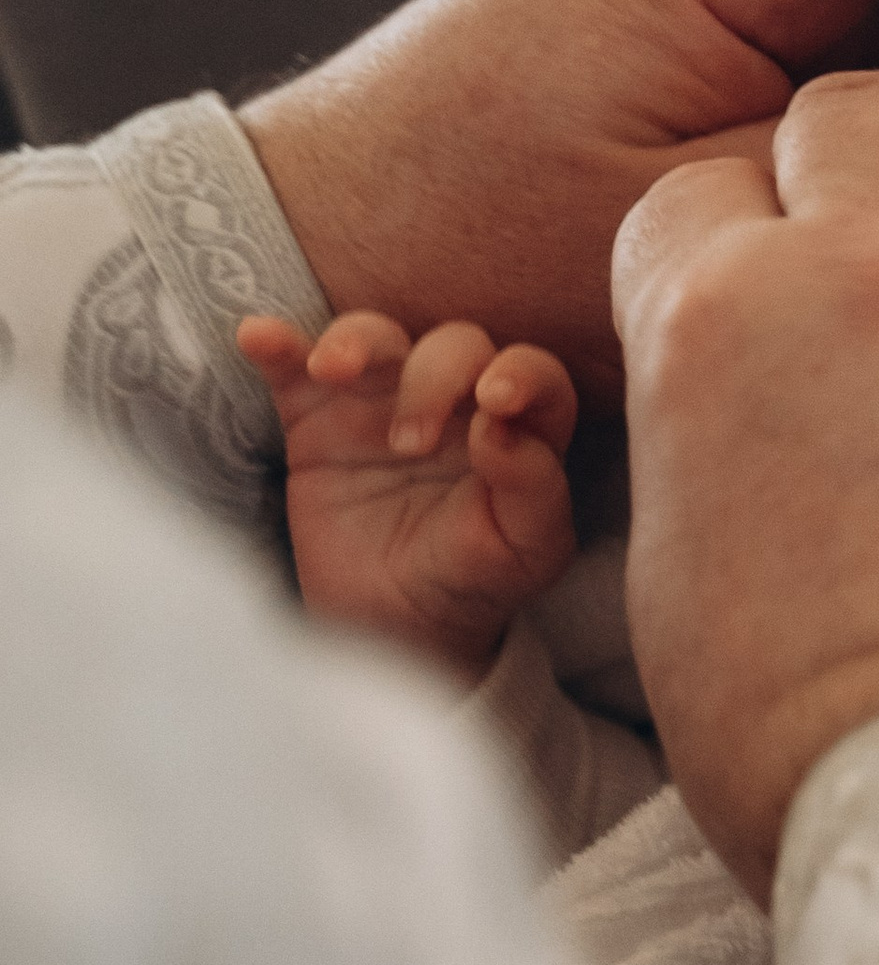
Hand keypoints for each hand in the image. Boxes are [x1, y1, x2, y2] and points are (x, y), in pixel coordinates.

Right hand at [238, 312, 578, 675]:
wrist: (390, 627)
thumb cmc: (473, 580)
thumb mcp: (524, 553)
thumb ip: (534, 488)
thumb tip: (501, 428)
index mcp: (515, 428)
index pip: (532, 372)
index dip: (522, 373)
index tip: (495, 400)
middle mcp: (453, 401)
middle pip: (453, 345)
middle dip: (434, 379)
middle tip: (409, 445)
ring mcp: (381, 402)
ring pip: (375, 337)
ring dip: (355, 341)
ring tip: (328, 371)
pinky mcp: (315, 417)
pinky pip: (292, 366)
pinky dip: (275, 344)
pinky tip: (257, 337)